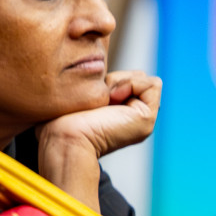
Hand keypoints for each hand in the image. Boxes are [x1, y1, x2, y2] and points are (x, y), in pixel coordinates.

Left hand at [36, 70, 161, 158]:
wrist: (66, 137)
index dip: (111, 80)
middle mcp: (134, 119)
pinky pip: (153, 84)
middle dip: (118, 79)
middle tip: (100, 99)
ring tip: (105, 100)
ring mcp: (143, 120)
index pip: (127, 80)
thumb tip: (110, 77)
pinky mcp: (147, 118)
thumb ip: (98, 88)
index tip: (93, 97)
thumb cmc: (62, 121)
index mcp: (120, 116)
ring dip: (122, 81)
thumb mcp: (82, 97)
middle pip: (139, 77)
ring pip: (146, 79)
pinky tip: (113, 99)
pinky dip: (131, 84)